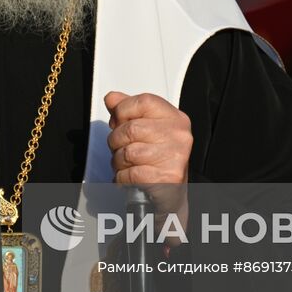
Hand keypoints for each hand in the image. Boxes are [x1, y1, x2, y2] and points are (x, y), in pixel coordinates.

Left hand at [105, 91, 191, 225]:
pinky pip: (130, 173)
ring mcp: (175, 156)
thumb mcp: (146, 129)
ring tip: (127, 165)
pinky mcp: (167, 178)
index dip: (123, 111)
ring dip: (118, 162)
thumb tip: (112, 98)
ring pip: (128, 152)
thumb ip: (128, 111)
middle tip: (121, 148)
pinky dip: (122, 178)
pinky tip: (130, 177)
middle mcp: (178, 135)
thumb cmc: (158, 160)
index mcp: (175, 118)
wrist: (171, 193)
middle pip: (130, 128)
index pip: (143, 101)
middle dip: (116, 141)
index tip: (119, 121)